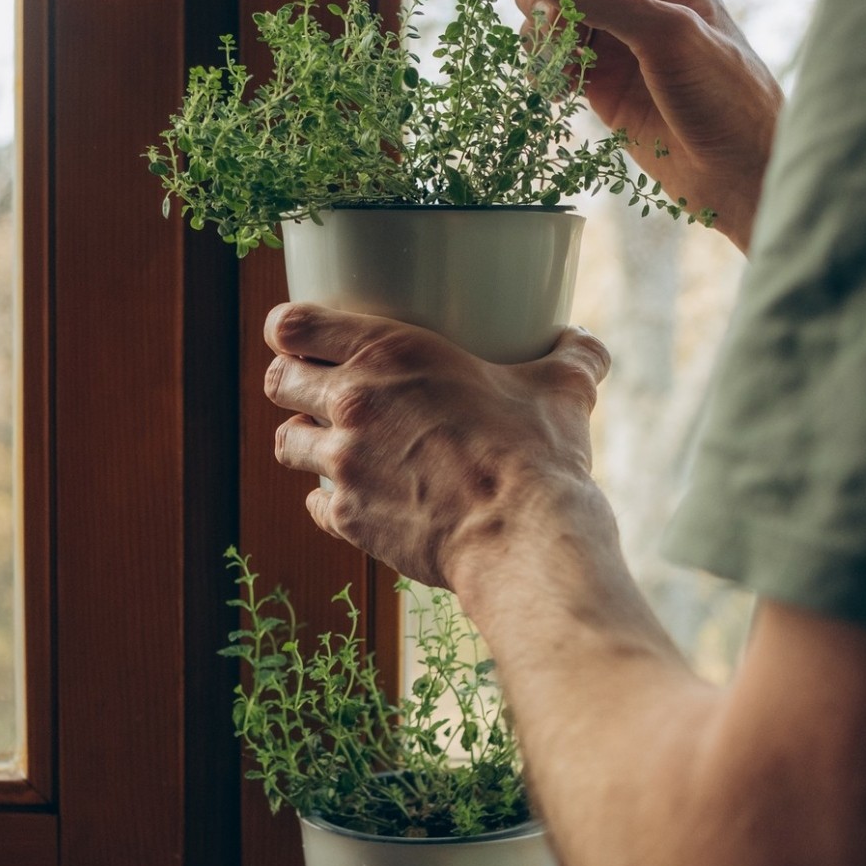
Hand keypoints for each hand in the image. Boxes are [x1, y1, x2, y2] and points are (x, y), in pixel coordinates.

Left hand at [263, 302, 611, 590]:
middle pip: (277, 380)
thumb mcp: (563, 390)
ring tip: (334, 443)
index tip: (299, 336)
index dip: (288, 330)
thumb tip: (588, 345)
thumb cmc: (539, 455)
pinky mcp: (349, 519)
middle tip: (317, 387)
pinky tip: (357, 498)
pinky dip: (330, 500)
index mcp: (389, 353)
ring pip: (286, 442)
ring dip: (305, 440)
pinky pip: (315, 504)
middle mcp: (353, 405)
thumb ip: (573, 357)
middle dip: (291, 381)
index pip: (292, 326)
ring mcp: (344, 466)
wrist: (524, 539)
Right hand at [509, 0, 781, 252]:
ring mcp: (617, 46)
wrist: (741, 171)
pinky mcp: (603, 87)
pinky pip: (556, 65)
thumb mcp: (664, 35)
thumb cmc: (724, 95)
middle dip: (543, 3)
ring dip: (542, 43)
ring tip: (559, 72)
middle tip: (551, 39)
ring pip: (552, 24)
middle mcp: (635, 1)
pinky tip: (558, 92)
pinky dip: (546, 74)